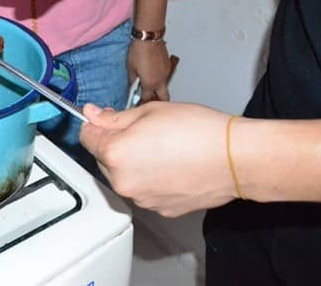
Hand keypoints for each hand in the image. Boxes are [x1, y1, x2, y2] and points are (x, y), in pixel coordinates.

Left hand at [80, 102, 237, 216]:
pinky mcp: (159, 209)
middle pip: (103, 158)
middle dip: (116, 144)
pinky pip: (145, 190)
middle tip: (143, 131)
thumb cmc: (198, 131)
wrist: (234, 158)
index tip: (105, 119)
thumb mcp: (149, 112)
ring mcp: (141, 199)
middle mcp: (123, 181)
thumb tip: (92, 115)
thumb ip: (115, 117)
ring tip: (162, 148)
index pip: (86, 137)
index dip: (96, 125)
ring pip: (124, 176)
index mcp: (115, 153)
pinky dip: (151, 179)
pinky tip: (172, 164)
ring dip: (133, 163)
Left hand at [126, 41, 172, 102]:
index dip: (141, 103)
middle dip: (156, 102)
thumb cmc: (139, 50)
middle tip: (148, 100)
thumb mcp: (131, 68)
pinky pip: (165, 77)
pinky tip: (152, 75)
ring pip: (165, 87)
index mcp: (150, 83)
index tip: (138, 104)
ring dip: (158, 90)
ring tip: (148, 86)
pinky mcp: (168, 65)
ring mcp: (166, 73)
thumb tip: (133, 85)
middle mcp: (161, 80)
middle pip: (163, 98)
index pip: (147, 99)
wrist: (149, 37)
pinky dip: (159, 79)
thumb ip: (133, 80)